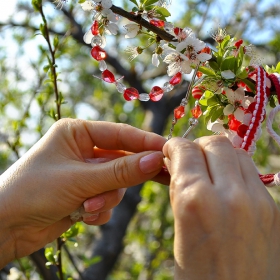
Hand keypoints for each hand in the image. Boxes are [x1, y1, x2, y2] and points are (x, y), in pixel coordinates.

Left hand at [0, 119, 167, 265]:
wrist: (5, 227)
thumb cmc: (33, 191)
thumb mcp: (80, 179)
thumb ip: (120, 171)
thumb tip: (154, 160)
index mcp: (77, 133)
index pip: (120, 133)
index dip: (144, 142)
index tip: (167, 150)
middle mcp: (83, 150)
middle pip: (122, 159)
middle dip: (130, 174)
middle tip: (162, 176)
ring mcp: (85, 173)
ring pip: (116, 183)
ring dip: (107, 198)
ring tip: (89, 207)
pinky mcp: (85, 193)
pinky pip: (107, 199)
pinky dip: (100, 209)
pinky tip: (82, 215)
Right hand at [163, 136, 279, 279]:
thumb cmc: (199, 275)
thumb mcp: (180, 229)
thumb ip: (180, 189)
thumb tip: (178, 162)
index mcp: (197, 201)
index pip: (186, 149)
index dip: (175, 146)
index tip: (171, 151)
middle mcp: (231, 195)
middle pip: (216, 143)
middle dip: (198, 146)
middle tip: (190, 160)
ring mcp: (258, 201)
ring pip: (237, 153)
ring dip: (219, 155)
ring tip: (209, 171)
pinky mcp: (274, 209)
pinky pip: (252, 174)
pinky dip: (235, 171)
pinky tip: (227, 187)